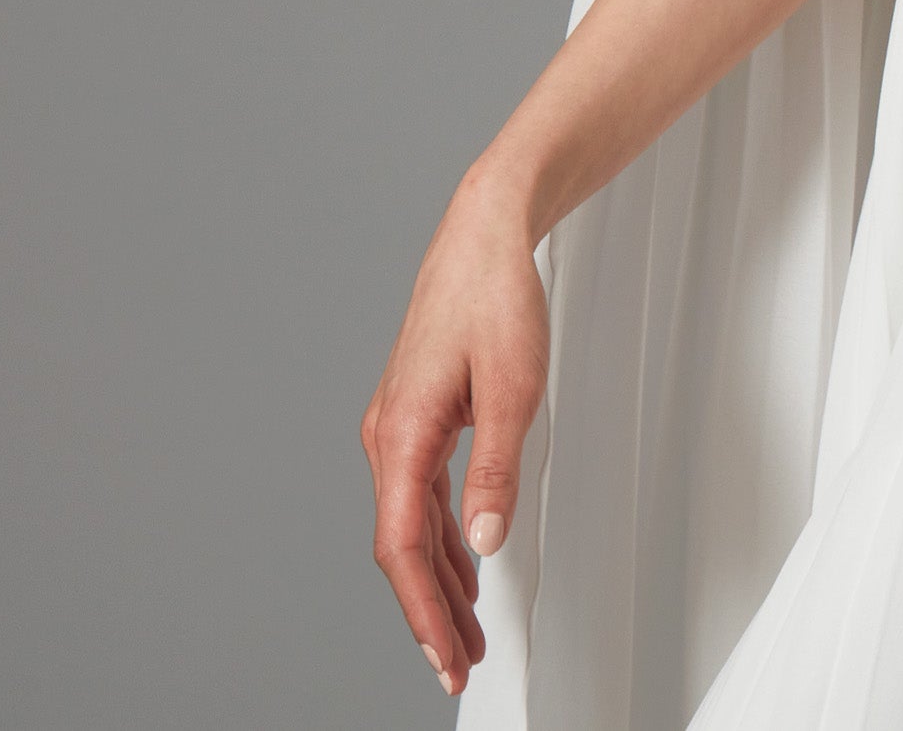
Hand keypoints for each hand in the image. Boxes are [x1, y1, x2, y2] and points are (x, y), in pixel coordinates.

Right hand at [362, 179, 548, 697]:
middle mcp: (388, 437)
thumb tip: (484, 538)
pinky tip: (462, 564)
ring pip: (412, 525)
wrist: (484, 236)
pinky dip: (441, 538)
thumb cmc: (494, 296)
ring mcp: (399, 428)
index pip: (402, 547)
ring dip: (437, 580)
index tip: (444, 656)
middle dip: (430, 612)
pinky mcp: (418, 418)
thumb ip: (497, 468)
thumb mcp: (514, 387)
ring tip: (463, 631)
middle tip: (458, 666)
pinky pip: (422, 496)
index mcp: (401, 435)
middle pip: (403, 548)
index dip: (421, 610)